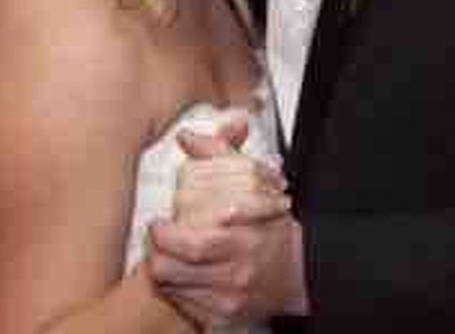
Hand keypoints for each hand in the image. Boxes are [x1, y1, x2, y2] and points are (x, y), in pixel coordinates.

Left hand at [147, 124, 306, 327]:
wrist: (299, 268)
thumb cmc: (271, 225)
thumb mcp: (251, 181)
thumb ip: (218, 154)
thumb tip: (187, 138)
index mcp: (243, 235)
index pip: (194, 243)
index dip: (166, 235)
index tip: (157, 223)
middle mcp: (237, 270)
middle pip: (178, 270)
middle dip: (157, 253)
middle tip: (155, 239)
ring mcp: (231, 297)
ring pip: (176, 289)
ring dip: (163, 271)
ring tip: (165, 255)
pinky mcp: (225, 316)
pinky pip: (186, 308)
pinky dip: (176, 291)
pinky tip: (181, 276)